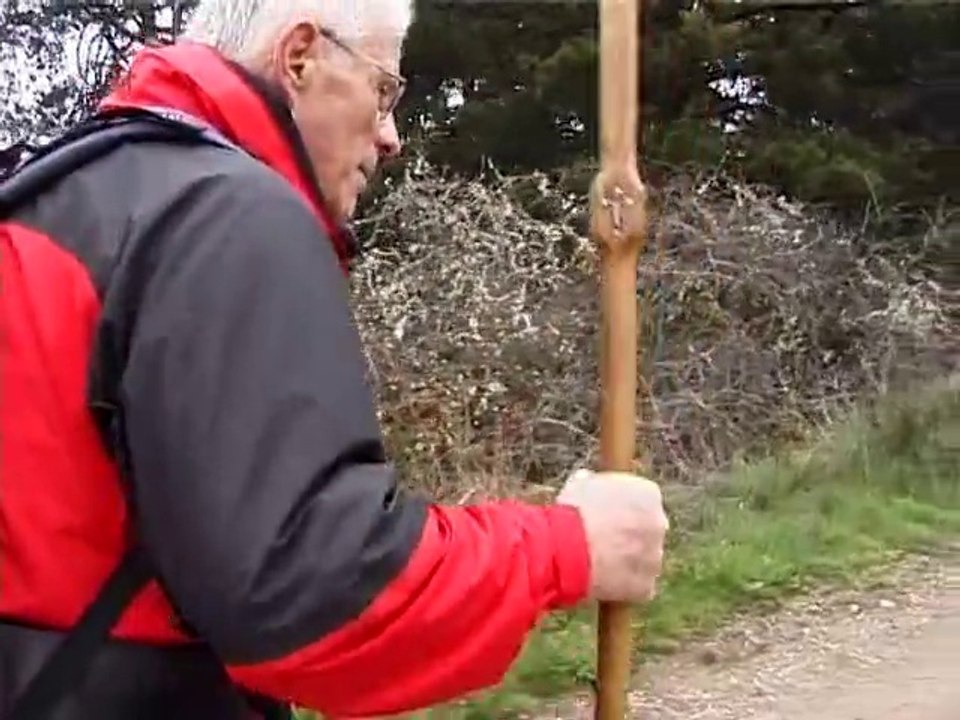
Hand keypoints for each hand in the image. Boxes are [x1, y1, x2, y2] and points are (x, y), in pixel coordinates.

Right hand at [556, 468, 668, 602]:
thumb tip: (587, 481)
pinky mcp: (647, 586)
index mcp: (649, 494)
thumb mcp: (580, 484)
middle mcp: (660, 524)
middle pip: (648, 530)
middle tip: (605, 541)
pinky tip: (603, 584)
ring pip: (645, 560)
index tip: (608, 516)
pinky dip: (624, 587)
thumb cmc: (573, 512)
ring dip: (628, 562)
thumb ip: (594, 483)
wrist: (567, 548)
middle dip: (630, 536)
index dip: (624, 509)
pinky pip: (638, 587)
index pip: (644, 500)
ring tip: (598, 565)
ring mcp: (656, 557)